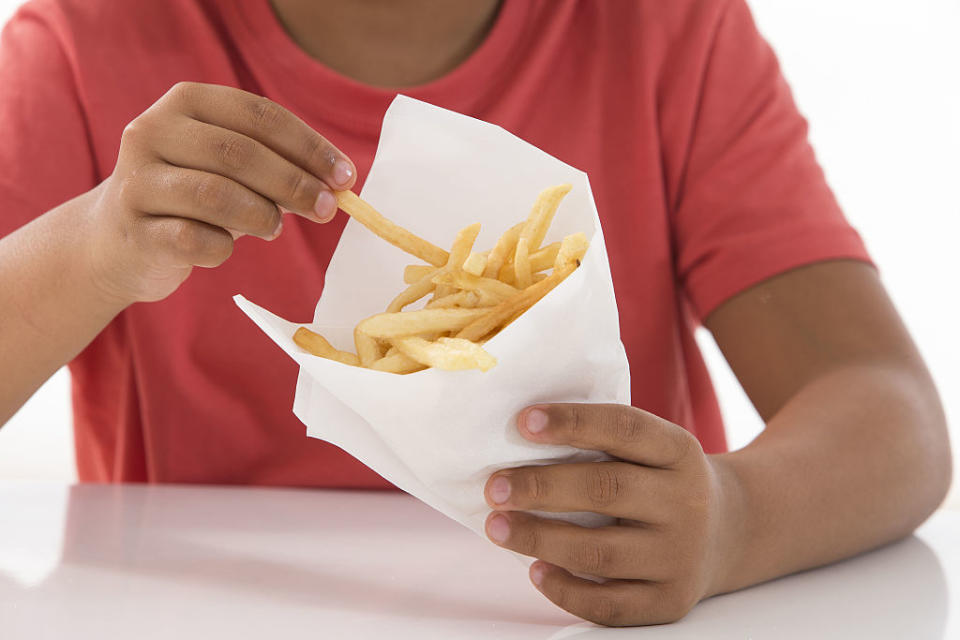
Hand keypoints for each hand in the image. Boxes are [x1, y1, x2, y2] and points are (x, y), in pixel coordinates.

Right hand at [83, 82, 355, 303]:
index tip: (346, 176)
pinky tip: (224, 248)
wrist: (117, 239)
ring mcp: (136, 181)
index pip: (260, 115)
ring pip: (215, 194)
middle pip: (240, 153)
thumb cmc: (193, 198)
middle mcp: (152, 131)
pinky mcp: (132, 230)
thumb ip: (278, 165)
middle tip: (328, 209)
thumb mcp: (231, 168)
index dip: (309, 146)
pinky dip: (222, 248)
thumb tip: (339, 183)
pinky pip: (194, 240)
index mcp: (186, 103)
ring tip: (274, 228)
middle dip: (295, 183)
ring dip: (262, 215)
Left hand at [483, 403, 739, 626]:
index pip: (624, 428)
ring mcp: (680, 556)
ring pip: (600, 552)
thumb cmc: (660, 481)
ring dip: (540, 539)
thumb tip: (518, 438)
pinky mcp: (669, 601)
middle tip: (494, 486)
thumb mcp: (653, 449)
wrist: (728, 532)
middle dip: (541, 487)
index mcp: (678, 451)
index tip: (522, 422)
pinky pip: (610, 605)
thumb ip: (603, 442)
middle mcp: (686, 502)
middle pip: (606, 490)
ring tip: (498, 527)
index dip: (572, 422)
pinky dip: (566, 590)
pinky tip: (535, 571)